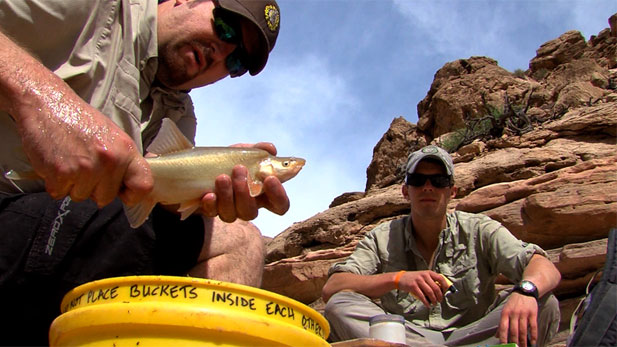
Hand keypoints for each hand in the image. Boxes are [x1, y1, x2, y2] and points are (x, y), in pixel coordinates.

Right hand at [14, 86, 152, 207]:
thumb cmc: (78, 120)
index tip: (123, 192)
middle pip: (106, 198)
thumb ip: (124, 160)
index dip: (133, 195)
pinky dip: (55, 183)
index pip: (144, 185)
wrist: (46, 104)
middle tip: (83, 166)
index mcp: (126, 150)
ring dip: (73, 185)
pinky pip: (60, 193)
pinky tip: (56, 163)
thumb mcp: (112, 135)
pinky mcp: (61, 173)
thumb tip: (132, 185)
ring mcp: (85, 168)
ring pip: (81, 196)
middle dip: (93, 188)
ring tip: (69, 160)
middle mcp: (109, 160)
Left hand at [199, 142, 289, 221]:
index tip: (270, 178)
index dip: (278, 195)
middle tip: (239, 168)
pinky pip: (212, 212)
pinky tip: (209, 194)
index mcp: (263, 194)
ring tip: (222, 177)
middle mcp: (247, 206)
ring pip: (231, 215)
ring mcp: (229, 210)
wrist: (204, 164)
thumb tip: (271, 149)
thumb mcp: (245, 152)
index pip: (279, 204)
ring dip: (227, 195)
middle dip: (244, 192)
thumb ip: (259, 150)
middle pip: (251, 213)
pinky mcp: (211, 210)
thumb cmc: (231, 160)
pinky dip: (211, 204)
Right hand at [396, 270, 449, 307]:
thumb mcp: (423, 276)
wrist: (400, 278)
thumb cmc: (413, 278)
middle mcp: (424, 276)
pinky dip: (426, 302)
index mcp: (428, 272)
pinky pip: (422, 296)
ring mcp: (418, 281)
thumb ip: (431, 281)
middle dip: (440, 296)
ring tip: (434, 303)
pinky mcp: (413, 286)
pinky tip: (427, 305)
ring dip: (434, 300)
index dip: (445, 286)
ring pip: (430, 292)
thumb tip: (441, 290)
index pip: (440, 278)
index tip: (446, 292)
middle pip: (436, 287)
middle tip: (440, 300)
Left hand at [497, 292, 537, 346]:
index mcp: (505, 313)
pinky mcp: (533, 313)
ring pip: (523, 330)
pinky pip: (533, 326)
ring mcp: (524, 313)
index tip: (504, 345)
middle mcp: (514, 313)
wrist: (525, 291)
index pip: (503, 327)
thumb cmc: (513, 303)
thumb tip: (496, 336)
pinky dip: (533, 335)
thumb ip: (501, 323)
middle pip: (514, 330)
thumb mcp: (505, 310)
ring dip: (524, 341)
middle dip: (514, 341)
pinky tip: (534, 342)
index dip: (503, 337)